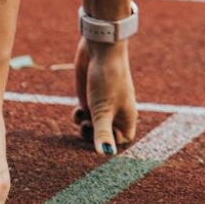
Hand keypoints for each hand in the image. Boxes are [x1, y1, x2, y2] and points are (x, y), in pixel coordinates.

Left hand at [73, 36, 136, 153]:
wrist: (100, 49)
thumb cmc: (108, 79)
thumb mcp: (102, 110)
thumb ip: (103, 134)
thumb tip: (106, 154)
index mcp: (126, 116)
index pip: (123, 140)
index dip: (112, 144)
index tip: (101, 140)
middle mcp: (115, 112)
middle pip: (105, 135)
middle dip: (94, 136)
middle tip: (87, 127)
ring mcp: (102, 104)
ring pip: (93, 126)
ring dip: (85, 127)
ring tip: (83, 118)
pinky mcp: (90, 97)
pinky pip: (84, 115)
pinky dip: (79, 116)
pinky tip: (77, 110)